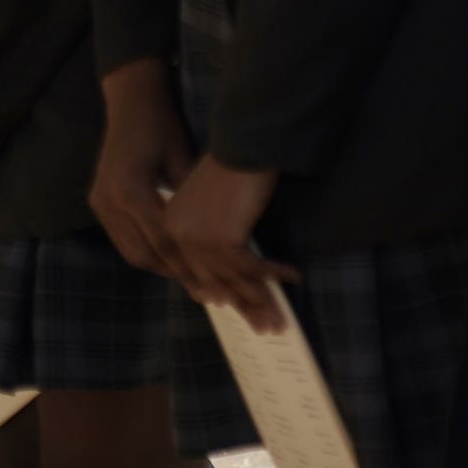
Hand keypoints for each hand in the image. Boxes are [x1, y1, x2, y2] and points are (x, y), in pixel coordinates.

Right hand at [88, 57, 195, 280]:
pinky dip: (146, 252)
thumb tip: (222, 240)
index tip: (216, 282)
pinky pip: (122, 239)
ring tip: (189, 277)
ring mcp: (99, 202)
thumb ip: (193, 203)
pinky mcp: (97, 202)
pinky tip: (168, 257)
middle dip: (176, 274)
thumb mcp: (184, 163)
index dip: (191, 265)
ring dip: (161, 267)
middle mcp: (110, 201)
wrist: (130, 103)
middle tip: (206, 288)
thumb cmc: (163, 127)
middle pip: (145, 254)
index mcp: (132, 191)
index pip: (165, 241)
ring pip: (131, 252)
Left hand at [163, 157, 298, 329]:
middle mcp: (178, 233)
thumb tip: (232, 275)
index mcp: (172, 224)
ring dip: (262, 300)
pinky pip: (252, 268)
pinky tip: (294, 277)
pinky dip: (274, 274)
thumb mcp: (216, 205)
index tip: (241, 311)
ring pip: (234, 279)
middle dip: (245, 306)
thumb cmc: (232, 167)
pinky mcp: (222, 238)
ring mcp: (197, 237)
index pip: (198, 269)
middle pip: (215, 279)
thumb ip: (216, 235)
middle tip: (266, 326)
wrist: (243, 141)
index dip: (223, 293)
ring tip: (281, 318)